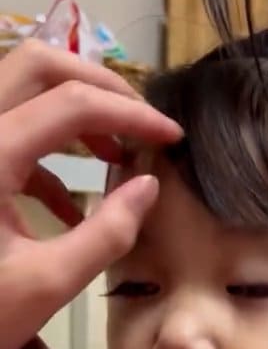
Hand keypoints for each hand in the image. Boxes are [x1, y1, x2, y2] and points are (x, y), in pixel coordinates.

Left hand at [0, 39, 180, 348]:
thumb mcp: (50, 282)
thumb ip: (108, 232)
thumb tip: (150, 186)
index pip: (71, 104)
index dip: (130, 113)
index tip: (171, 136)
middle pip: (39, 66)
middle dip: (99, 86)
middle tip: (141, 121)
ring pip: (22, 89)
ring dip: (74, 113)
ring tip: (117, 154)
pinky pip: (10, 132)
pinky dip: (48, 153)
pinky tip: (72, 205)